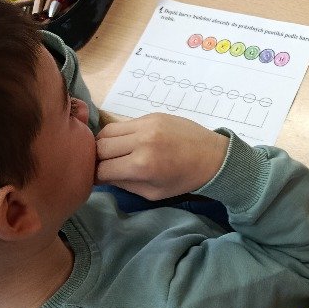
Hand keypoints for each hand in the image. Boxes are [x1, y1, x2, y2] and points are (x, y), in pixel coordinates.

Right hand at [95, 114, 228, 198]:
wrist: (213, 156)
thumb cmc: (183, 180)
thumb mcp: (153, 192)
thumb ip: (124, 184)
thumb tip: (101, 176)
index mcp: (142, 165)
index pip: (101, 169)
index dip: (95, 177)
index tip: (99, 179)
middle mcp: (141, 141)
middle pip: (99, 147)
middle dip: (96, 159)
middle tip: (104, 165)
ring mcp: (146, 124)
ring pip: (107, 131)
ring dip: (104, 144)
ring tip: (113, 153)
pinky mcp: (151, 115)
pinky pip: (123, 123)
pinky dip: (119, 134)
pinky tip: (126, 143)